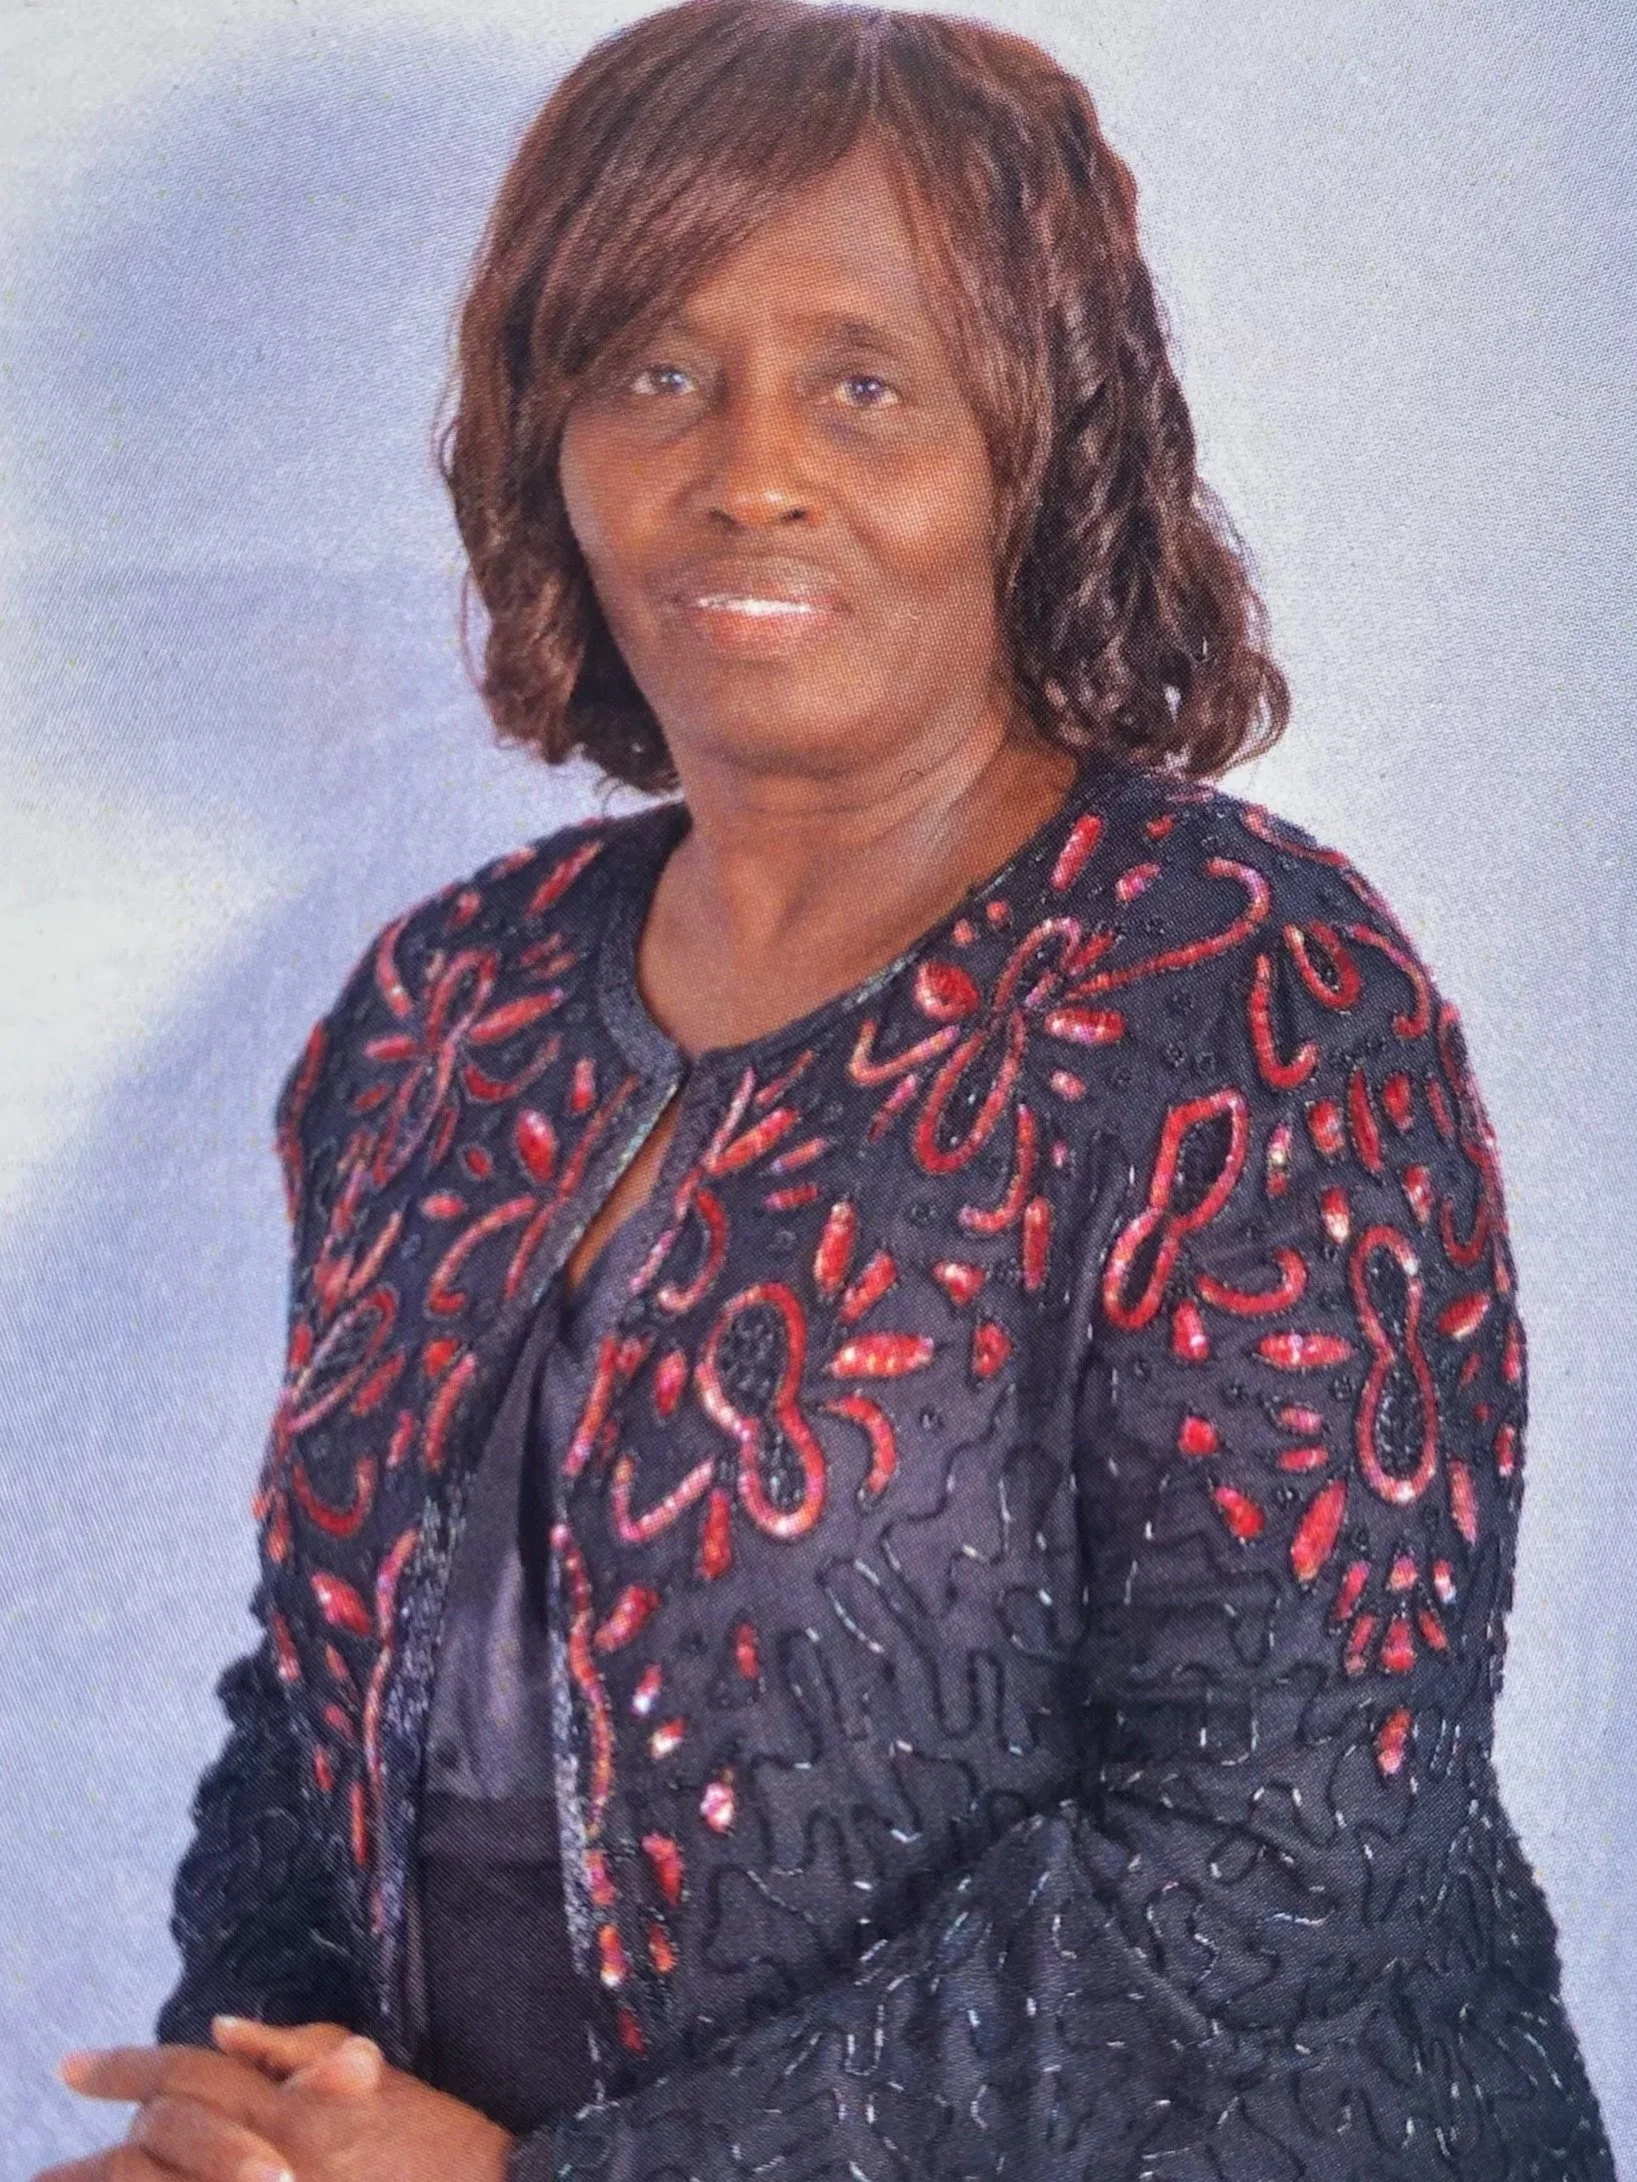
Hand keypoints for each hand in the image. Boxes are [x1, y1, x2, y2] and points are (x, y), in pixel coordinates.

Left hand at [43, 2021, 517, 2181]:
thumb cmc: (435, 2137)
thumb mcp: (373, 2073)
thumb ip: (294, 2049)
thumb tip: (220, 2026)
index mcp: (292, 2105)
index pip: (189, 2074)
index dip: (125, 2066)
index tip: (74, 2066)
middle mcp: (270, 2159)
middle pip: (161, 2139)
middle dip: (105, 2140)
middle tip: (53, 2149)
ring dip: (114, 2180)